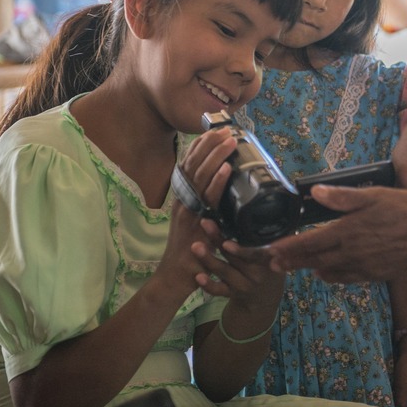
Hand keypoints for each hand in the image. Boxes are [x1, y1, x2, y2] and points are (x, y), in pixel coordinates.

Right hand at [154, 129, 237, 296]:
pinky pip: (207, 198)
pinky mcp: (194, 223)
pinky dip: (217, 181)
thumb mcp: (199, 220)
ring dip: (216, 156)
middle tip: (226, 129)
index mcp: (182, 196)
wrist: (177, 277)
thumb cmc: (192, 250)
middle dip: (210, 144)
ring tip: (230, 140)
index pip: (190, 164)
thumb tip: (225, 187)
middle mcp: (182, 199)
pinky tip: (227, 169)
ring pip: (201, 176)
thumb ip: (207, 204)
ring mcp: (186, 210)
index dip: (201, 146)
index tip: (215, 130)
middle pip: (194, 164)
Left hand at [192, 219, 283, 307]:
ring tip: (195, 246)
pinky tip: (198, 276)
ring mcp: (244, 284)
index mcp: (268, 259)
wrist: (265, 296)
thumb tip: (255, 203)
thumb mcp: (273, 251)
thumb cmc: (267, 263)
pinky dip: (209, 285)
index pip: (256, 254)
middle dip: (219, 241)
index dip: (242, 250)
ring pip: (225, 272)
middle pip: (236, 257)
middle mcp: (257, 273)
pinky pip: (219, 290)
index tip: (227, 242)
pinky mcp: (233, 294)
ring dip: (209, 259)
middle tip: (205, 224)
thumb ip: (266, 235)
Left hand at [267, 185, 406, 282]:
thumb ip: (344, 197)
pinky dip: (331, 276)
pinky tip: (326, 274)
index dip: (288, 248)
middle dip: (291, 261)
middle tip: (272, 264)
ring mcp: (362, 266)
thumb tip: (315, 193)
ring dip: (308, 269)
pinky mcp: (374, 274)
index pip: (309, 242)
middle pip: (313, 260)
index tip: (270, 251)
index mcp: (348, 231)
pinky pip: (346, 278)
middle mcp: (351, 252)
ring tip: (292, 268)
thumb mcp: (376, 196)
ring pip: (327, 270)